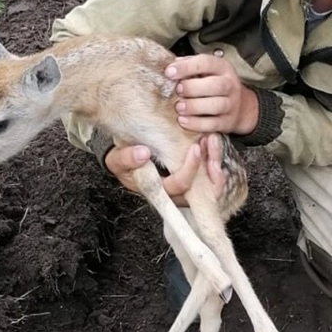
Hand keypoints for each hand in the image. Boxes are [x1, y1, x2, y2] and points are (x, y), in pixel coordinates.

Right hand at [104, 135, 226, 203]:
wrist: (129, 155)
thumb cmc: (124, 161)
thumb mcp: (117, 159)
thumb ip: (125, 159)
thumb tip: (142, 154)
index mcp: (158, 190)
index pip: (178, 186)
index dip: (189, 171)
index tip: (195, 149)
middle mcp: (175, 193)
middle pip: (201, 188)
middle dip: (208, 163)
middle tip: (208, 140)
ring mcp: (187, 186)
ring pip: (210, 183)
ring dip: (214, 159)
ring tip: (212, 138)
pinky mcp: (195, 175)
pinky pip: (212, 174)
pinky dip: (214, 157)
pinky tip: (211, 140)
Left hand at [165, 53, 258, 135]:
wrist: (240, 107)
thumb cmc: (213, 85)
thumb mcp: (205, 70)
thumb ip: (189, 65)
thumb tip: (171, 66)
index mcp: (223, 68)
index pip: (207, 63)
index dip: (186, 67)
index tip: (169, 73)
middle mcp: (230, 85)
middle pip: (216, 85)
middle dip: (193, 88)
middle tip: (178, 90)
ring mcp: (231, 105)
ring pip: (216, 106)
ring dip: (194, 106)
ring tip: (179, 107)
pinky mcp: (227, 122)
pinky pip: (213, 125)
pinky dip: (196, 124)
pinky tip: (182, 120)